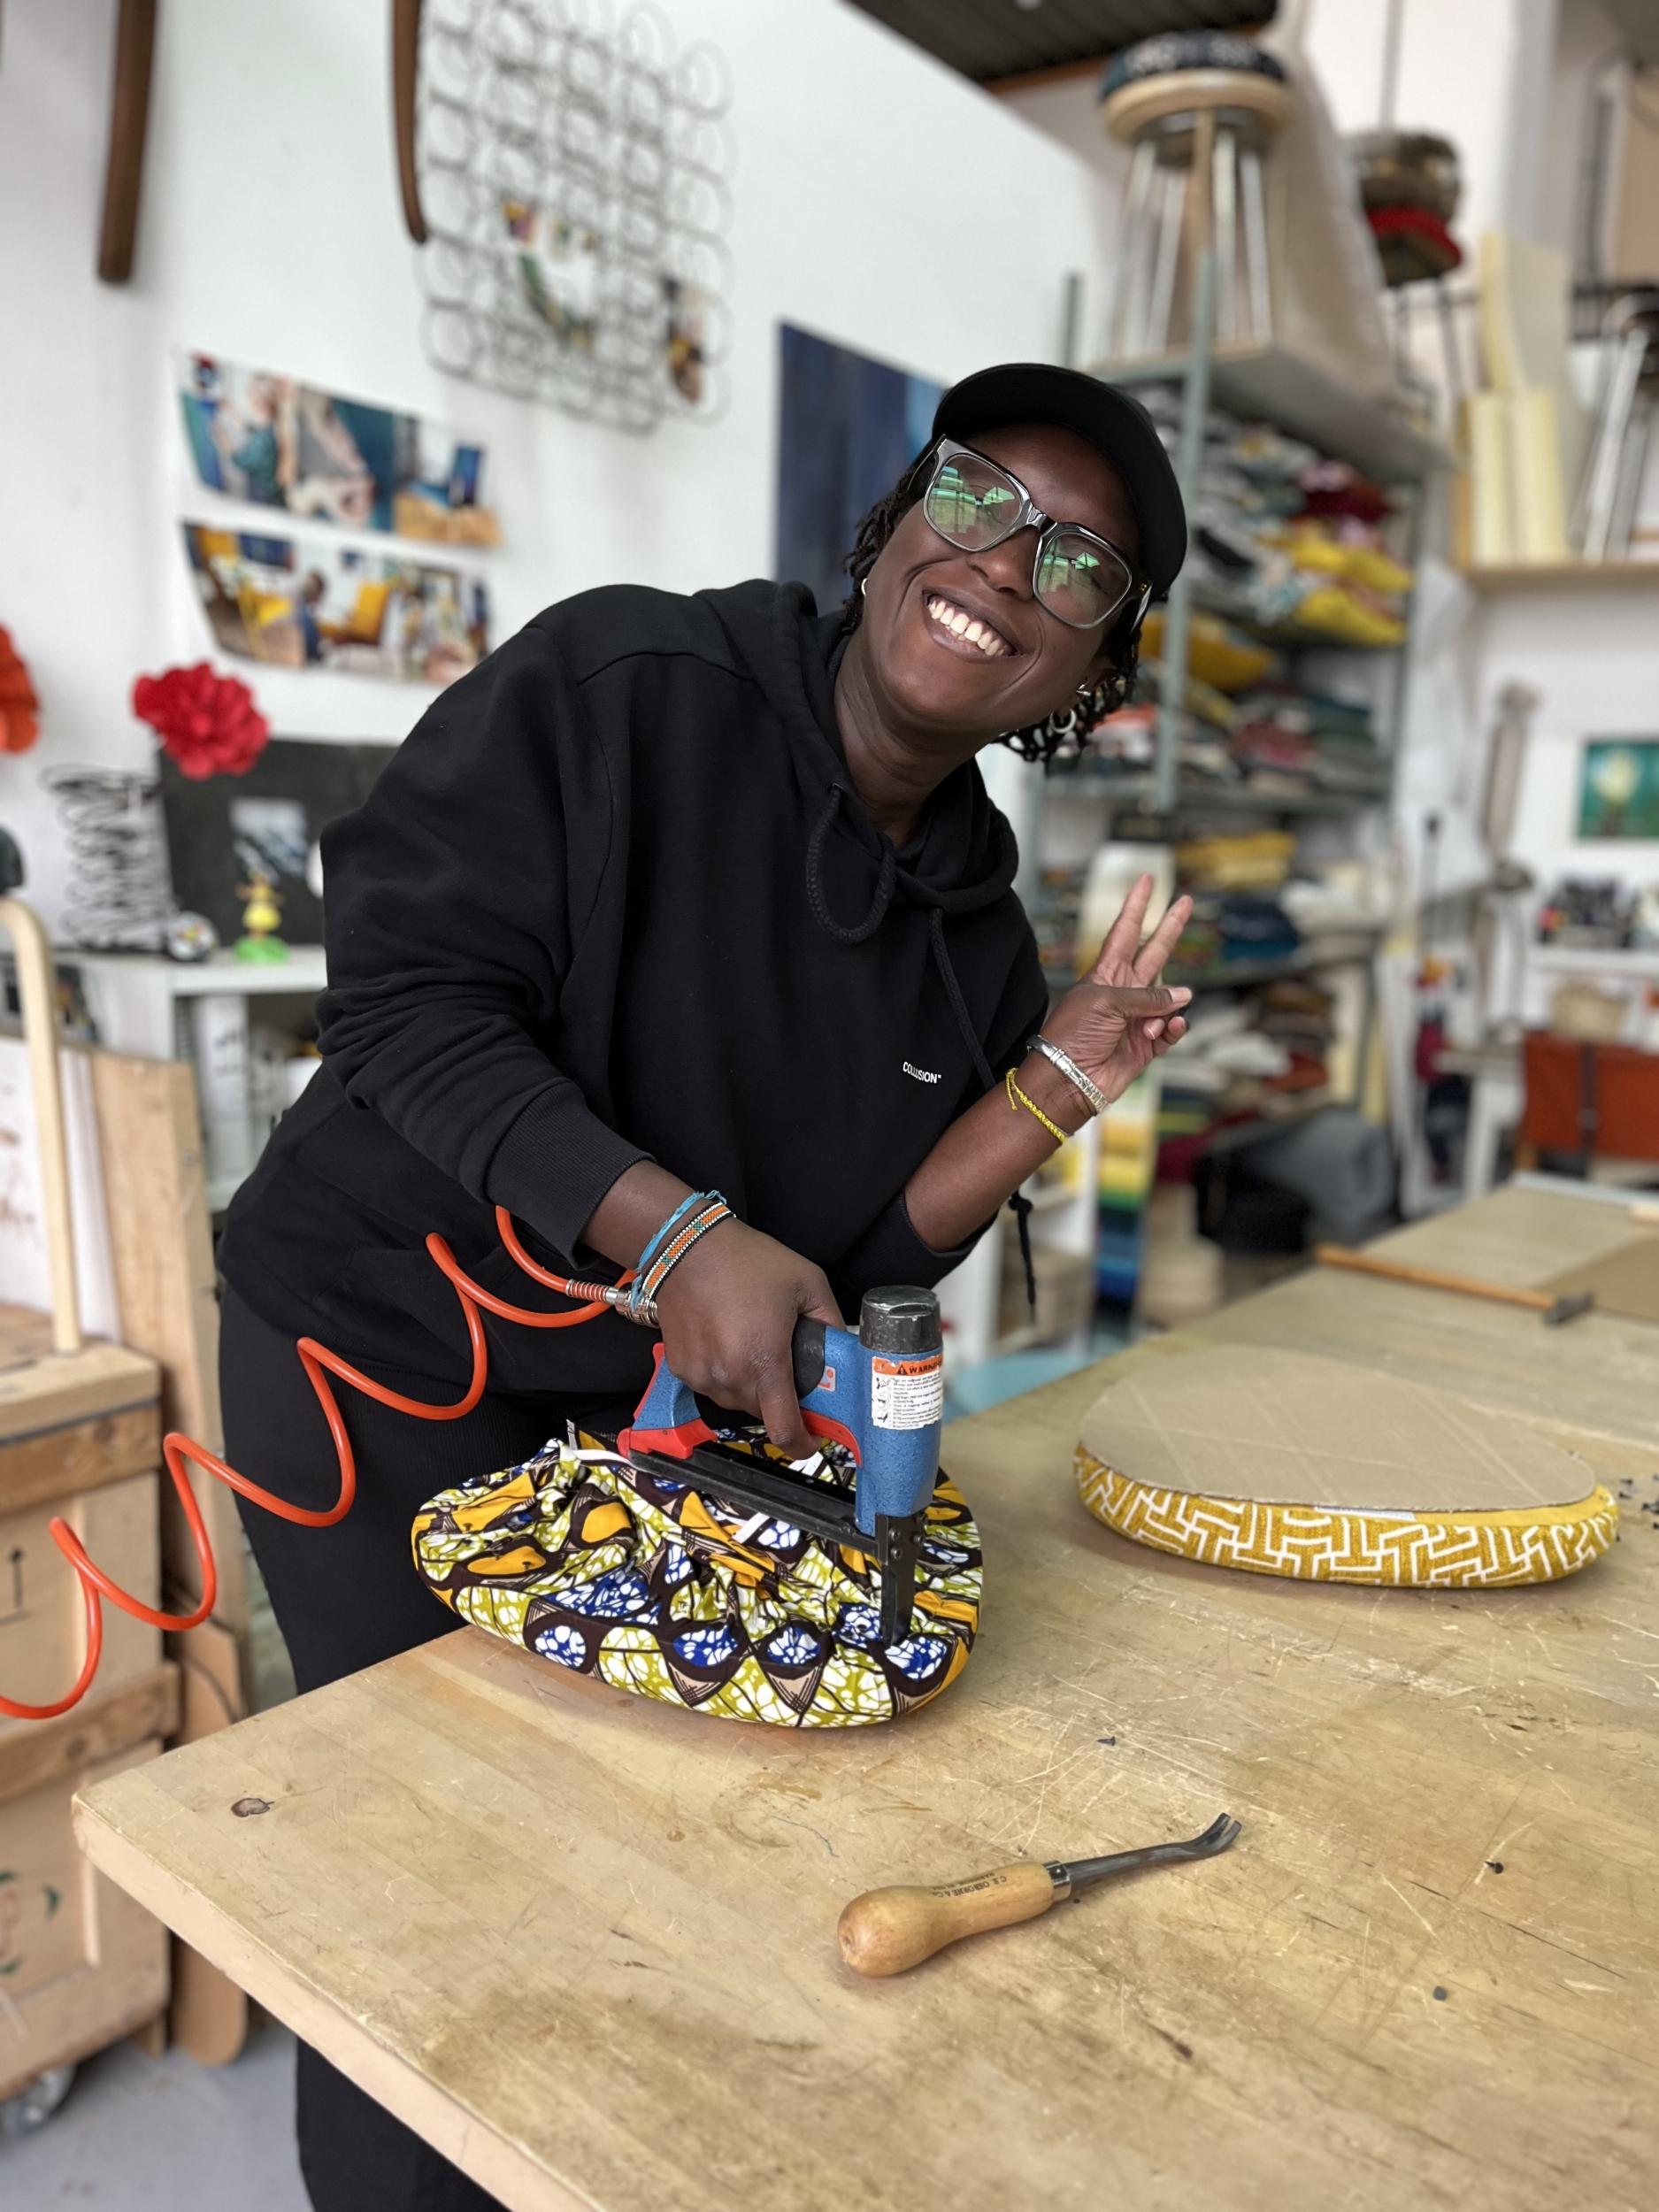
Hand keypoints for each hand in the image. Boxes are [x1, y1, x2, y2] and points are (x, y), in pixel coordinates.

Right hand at [652, 1219, 844, 1456]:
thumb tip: (841, 1354)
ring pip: (735, 1401)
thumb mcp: (808, 1283)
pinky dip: (723, 1374)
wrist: (687, 1248)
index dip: (801, 1444)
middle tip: (784, 1369)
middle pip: (762, 1413)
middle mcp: (730, 1376)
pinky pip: (711, 1386)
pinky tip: (727, 1341)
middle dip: (777, 1401)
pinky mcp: (681, 1369)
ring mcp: (701, 1375)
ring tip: (752, 1346)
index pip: (783, 1428)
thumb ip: (830, 1322)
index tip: (811, 1442)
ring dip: (749, 1386)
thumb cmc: (749, 1261)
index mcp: (765, 1361)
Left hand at [1042, 874, 1193, 1106]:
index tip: (1146, 879)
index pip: (1125, 931)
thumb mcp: (1106, 1002)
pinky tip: (1170, 1028)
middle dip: (1170, 928)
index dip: (1137, 905)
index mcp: (1106, 974)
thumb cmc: (1075, 1035)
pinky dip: (1174, 1028)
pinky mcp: (1147, 1045)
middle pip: (1154, 952)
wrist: (1070, 1078)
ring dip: (1165, 1011)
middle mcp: (1124, 992)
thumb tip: (1184, 996)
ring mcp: (1138, 1018)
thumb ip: (1147, 995)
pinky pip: (1172, 1029)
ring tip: (1151, 1026)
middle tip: (1187, 901)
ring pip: (1169, 999)